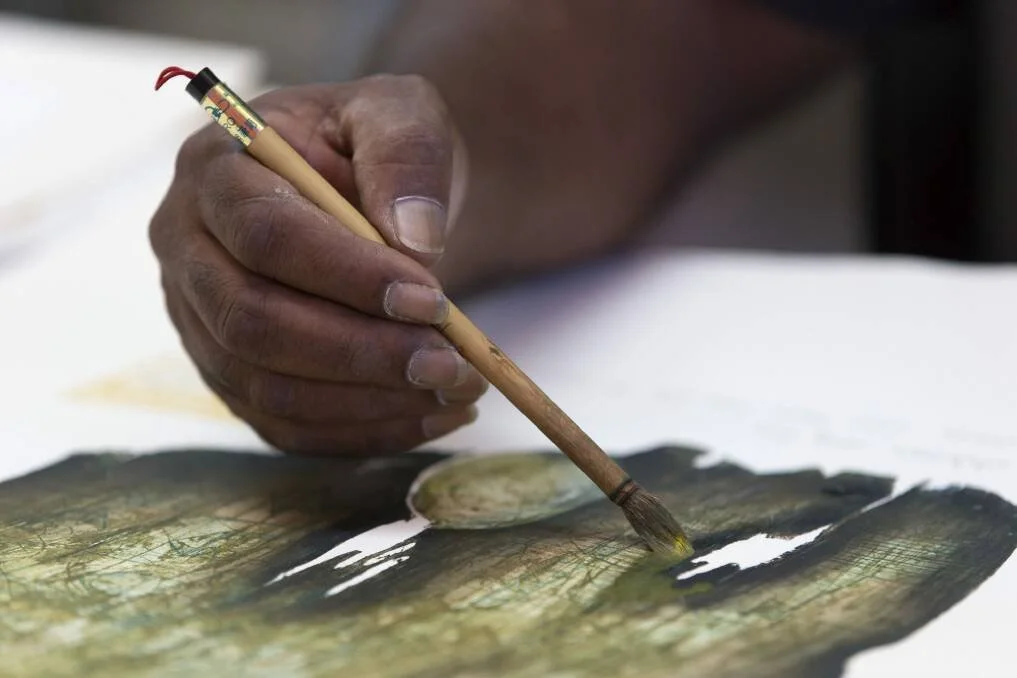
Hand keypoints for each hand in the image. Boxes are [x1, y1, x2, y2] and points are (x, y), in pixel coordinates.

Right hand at [149, 75, 483, 454]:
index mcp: (215, 167)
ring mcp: (199, 322)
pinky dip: (364, 432)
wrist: (371, 197)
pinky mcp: (231, 375)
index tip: (432, 301)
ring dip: (370, 400)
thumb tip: (413, 242)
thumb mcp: (401, 115)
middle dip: (359, 352)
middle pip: (252, 321)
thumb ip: (406, 157)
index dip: (348, 276)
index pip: (266, 234)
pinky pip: (285, 426)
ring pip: (267, 387)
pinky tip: (431, 415)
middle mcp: (187, 248)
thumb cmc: (377, 150)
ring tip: (456, 389)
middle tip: (450, 364)